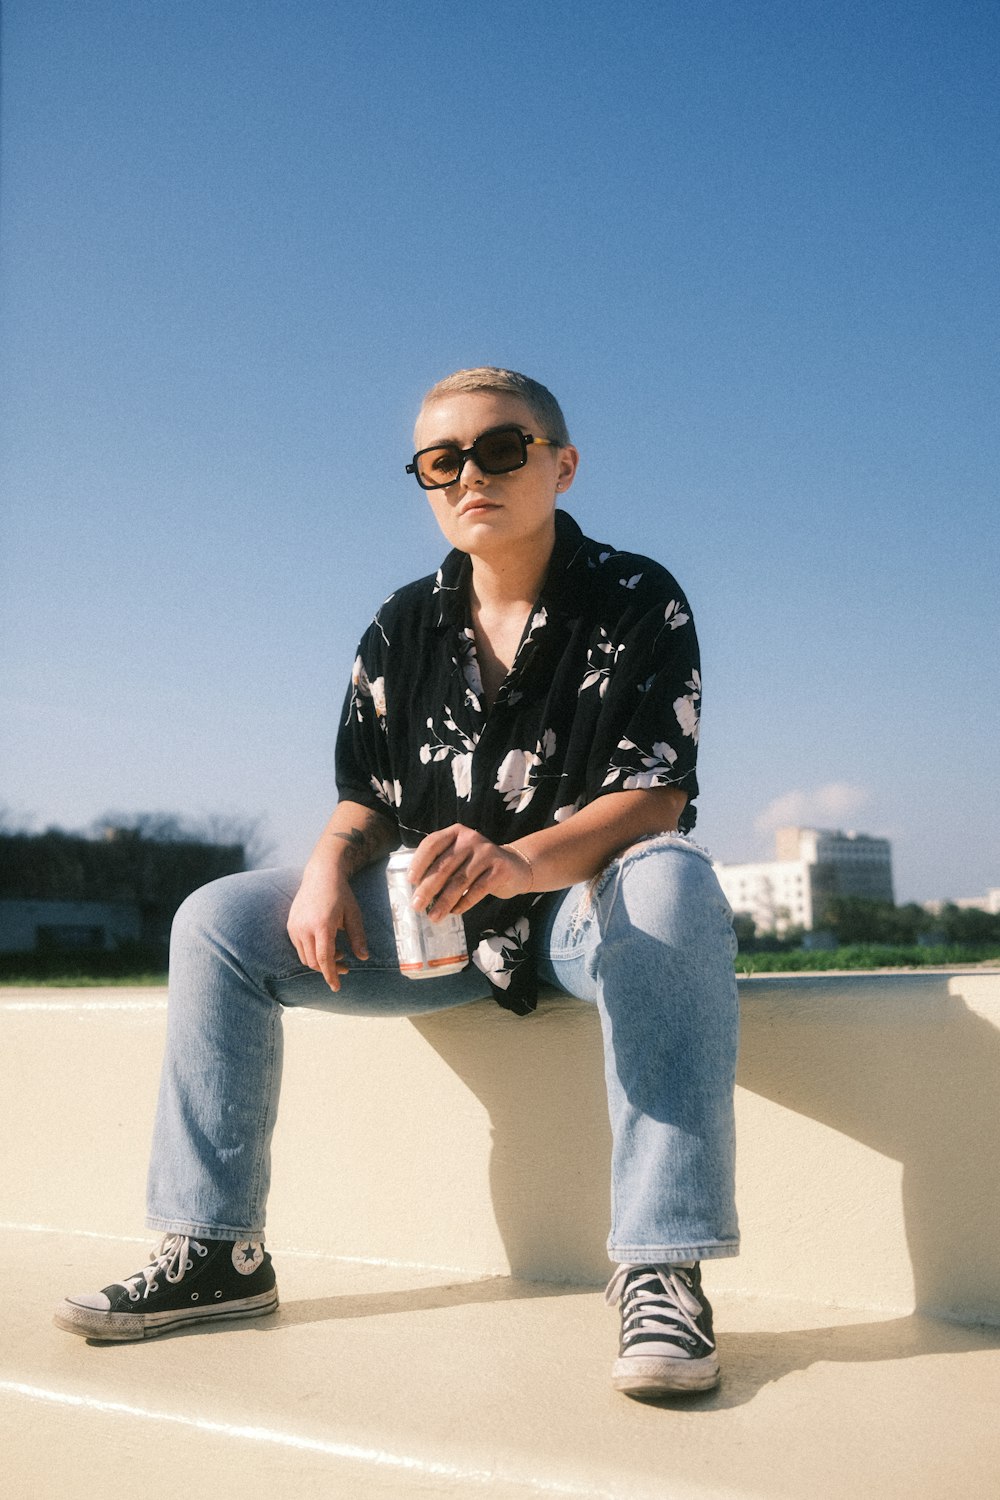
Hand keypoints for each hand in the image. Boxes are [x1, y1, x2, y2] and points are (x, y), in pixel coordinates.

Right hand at [286, 860, 367, 992]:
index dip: (331, 975)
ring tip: (338, 953)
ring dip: (320, 961)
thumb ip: (358, 937)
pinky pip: (299, 947)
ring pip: (305, 957)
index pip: (324, 959)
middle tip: (346, 966)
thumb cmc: (340, 894)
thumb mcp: (353, 914)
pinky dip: (312, 952)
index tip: (337, 987)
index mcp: (322, 926)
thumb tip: (363, 958)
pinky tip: (325, 944)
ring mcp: (294, 926)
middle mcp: (304, 928)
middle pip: (313, 962)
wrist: (321, 874)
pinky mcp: (290, 925)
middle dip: (329, 969)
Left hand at [408, 825, 531, 918]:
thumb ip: (441, 865)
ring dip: (444, 901)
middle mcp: (471, 839)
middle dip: (428, 888)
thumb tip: (416, 889)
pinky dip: (464, 903)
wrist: (515, 867)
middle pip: (444, 866)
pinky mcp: (500, 869)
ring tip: (433, 916)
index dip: (419, 862)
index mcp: (456, 833)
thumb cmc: (477, 865)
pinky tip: (455, 912)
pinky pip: (478, 890)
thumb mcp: (459, 857)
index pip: (432, 844)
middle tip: (416, 906)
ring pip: (460, 881)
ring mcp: (487, 853)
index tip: (410, 881)